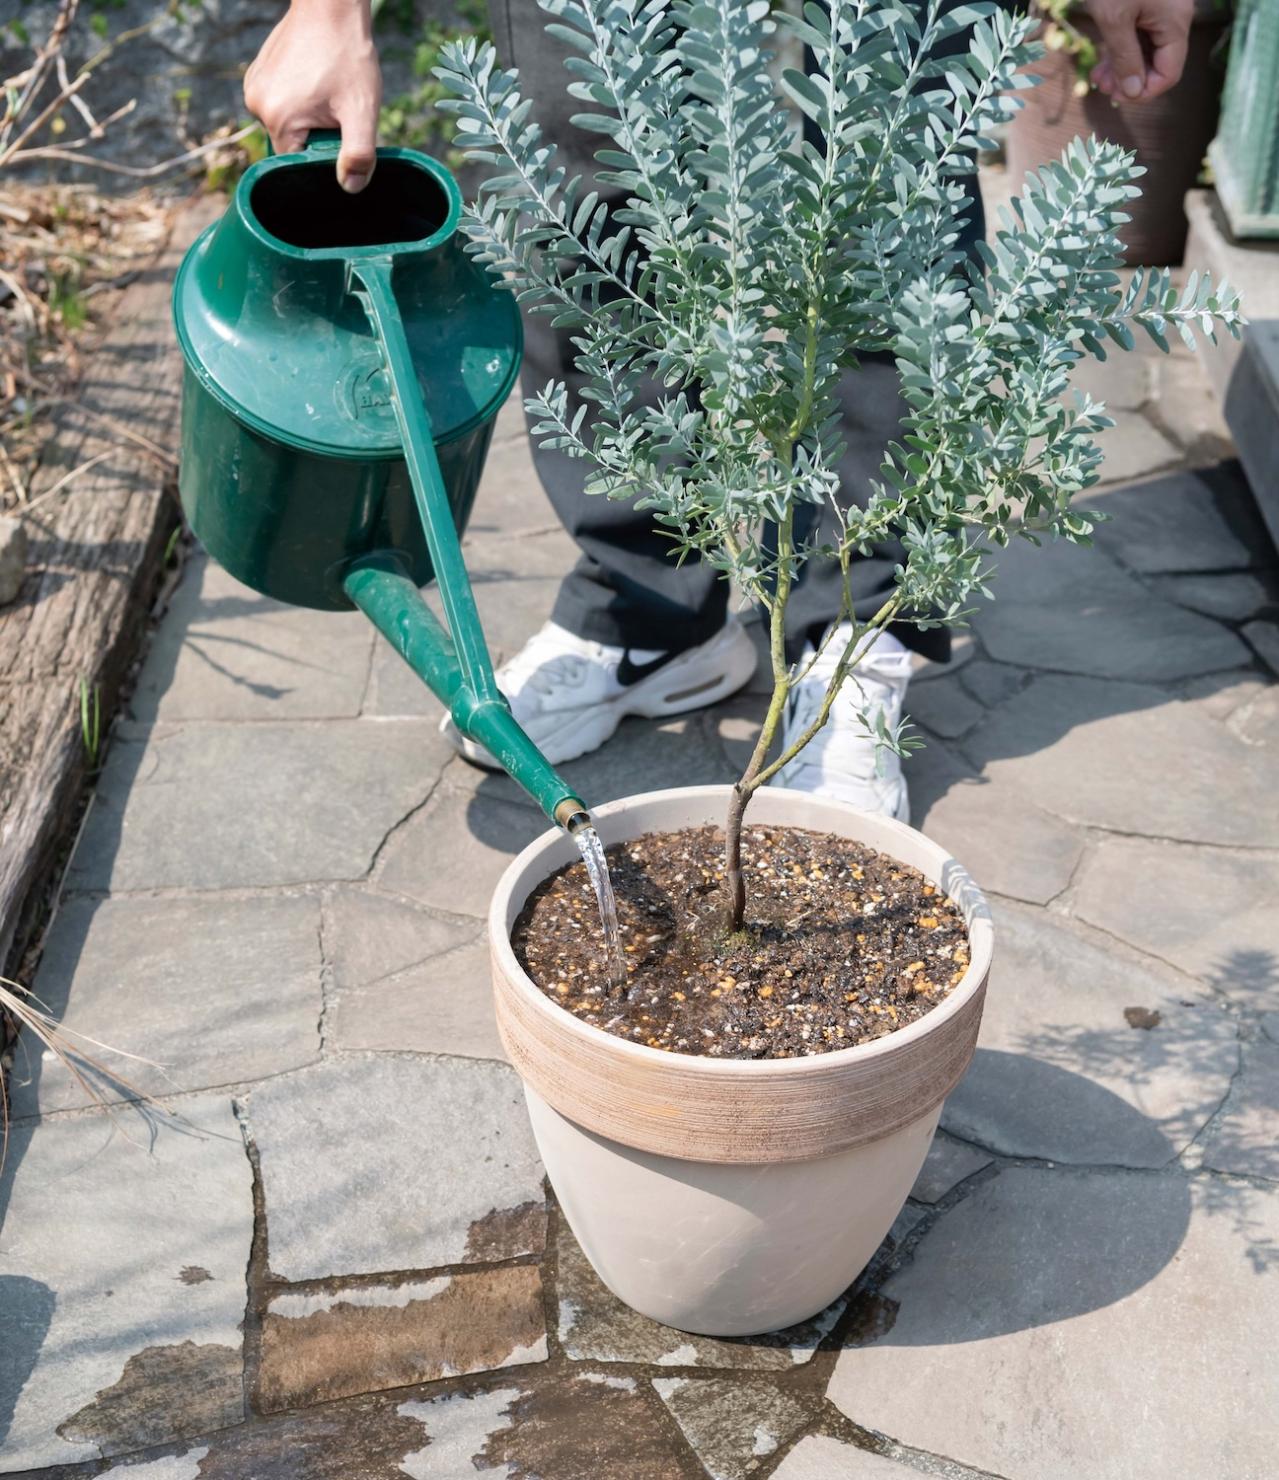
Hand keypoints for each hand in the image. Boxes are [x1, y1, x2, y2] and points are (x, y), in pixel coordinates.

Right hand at [244, 0, 381, 192]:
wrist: (330, 6)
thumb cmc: (348, 56)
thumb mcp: (362, 110)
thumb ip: (358, 154)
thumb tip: (350, 188)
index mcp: (277, 119)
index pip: (296, 164)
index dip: (321, 158)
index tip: (339, 136)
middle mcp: (256, 105)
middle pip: (291, 144)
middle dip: (316, 135)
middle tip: (337, 109)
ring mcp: (253, 87)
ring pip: (286, 123)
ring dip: (308, 117)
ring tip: (326, 91)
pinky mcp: (257, 74)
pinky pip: (280, 102)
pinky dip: (299, 100)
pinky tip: (314, 81)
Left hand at [1087, 0, 1194, 102]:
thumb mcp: (1114, 19)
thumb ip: (1125, 58)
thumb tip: (1134, 92)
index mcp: (1175, 24)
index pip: (1169, 74)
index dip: (1143, 92)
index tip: (1115, 96)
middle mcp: (1176, 18)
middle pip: (1159, 65)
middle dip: (1129, 80)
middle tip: (1101, 86)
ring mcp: (1165, 10)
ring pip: (1148, 52)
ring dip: (1123, 68)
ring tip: (1097, 76)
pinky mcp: (1152, 4)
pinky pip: (1142, 36)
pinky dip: (1123, 50)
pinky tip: (1103, 60)